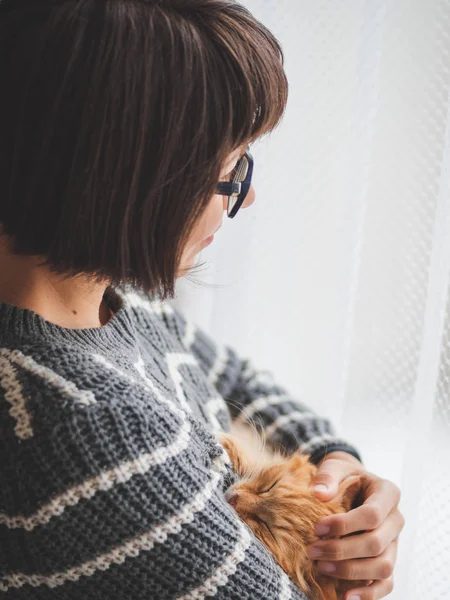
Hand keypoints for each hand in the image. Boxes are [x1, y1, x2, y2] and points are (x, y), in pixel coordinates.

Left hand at [306, 452, 404, 599]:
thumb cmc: (344, 476)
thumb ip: (328, 476)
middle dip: (341, 550)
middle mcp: (396, 519)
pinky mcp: (389, 559)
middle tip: (312, 550)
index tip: (317, 528)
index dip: (344, 525)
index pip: (372, 515)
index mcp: (388, 493)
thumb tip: (319, 494)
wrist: (352, 484)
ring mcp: (395, 542)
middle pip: (376, 543)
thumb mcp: (336, 467)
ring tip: (321, 567)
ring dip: (351, 571)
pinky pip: (386, 583)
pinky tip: (346, 596)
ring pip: (383, 566)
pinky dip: (369, 593)